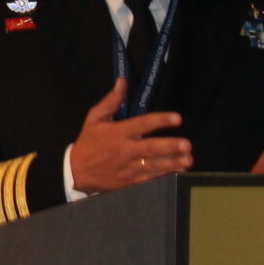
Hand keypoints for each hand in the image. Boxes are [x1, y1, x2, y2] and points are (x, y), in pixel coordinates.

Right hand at [69, 80, 191, 191]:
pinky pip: (148, 180)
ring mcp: (127, 168)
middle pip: (150, 148)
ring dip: (172, 163)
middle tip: (187, 144)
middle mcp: (124, 150)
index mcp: (118, 133)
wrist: (75, 172)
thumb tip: (122, 81)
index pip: (142, 124)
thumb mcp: (94, 118)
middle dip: (169, 146)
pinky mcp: (128, 182)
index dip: (160, 120)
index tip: (178, 118)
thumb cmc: (88, 143)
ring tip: (188, 159)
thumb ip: (111, 101)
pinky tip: (178, 172)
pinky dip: (164, 177)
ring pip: (153, 166)